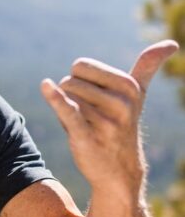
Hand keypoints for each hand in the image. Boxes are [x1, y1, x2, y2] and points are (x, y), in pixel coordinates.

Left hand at [40, 41, 178, 193]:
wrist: (118, 172)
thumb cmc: (120, 124)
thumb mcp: (137, 95)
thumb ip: (148, 67)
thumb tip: (173, 43)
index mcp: (129, 87)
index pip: (81, 67)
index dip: (80, 83)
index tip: (97, 100)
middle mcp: (121, 102)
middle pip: (69, 81)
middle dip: (72, 97)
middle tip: (89, 118)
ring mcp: (106, 121)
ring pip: (64, 98)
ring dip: (66, 113)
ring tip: (85, 127)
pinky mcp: (89, 137)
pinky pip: (69, 111)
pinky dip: (55, 99)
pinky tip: (46, 87)